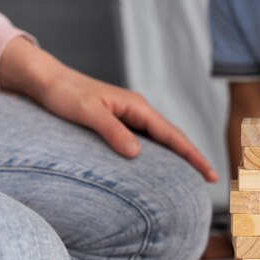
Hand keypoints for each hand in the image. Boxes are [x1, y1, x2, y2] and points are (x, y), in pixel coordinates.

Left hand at [0, 37, 218, 181]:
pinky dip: (161, 153)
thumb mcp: (88, 112)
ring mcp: (130, 117)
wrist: (46, 81)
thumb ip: (113, 131)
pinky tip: (161, 166)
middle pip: (174, 137)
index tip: (210, 173)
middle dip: (194, 157)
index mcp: (137, 107)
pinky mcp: (120, 123)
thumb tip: (136, 154)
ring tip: (194, 175)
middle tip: (212, 178)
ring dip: (180, 155)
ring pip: (162, 139)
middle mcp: (138, 111)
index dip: (193, 155)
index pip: (173, 135)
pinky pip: (148, 140)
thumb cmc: (64, 94)